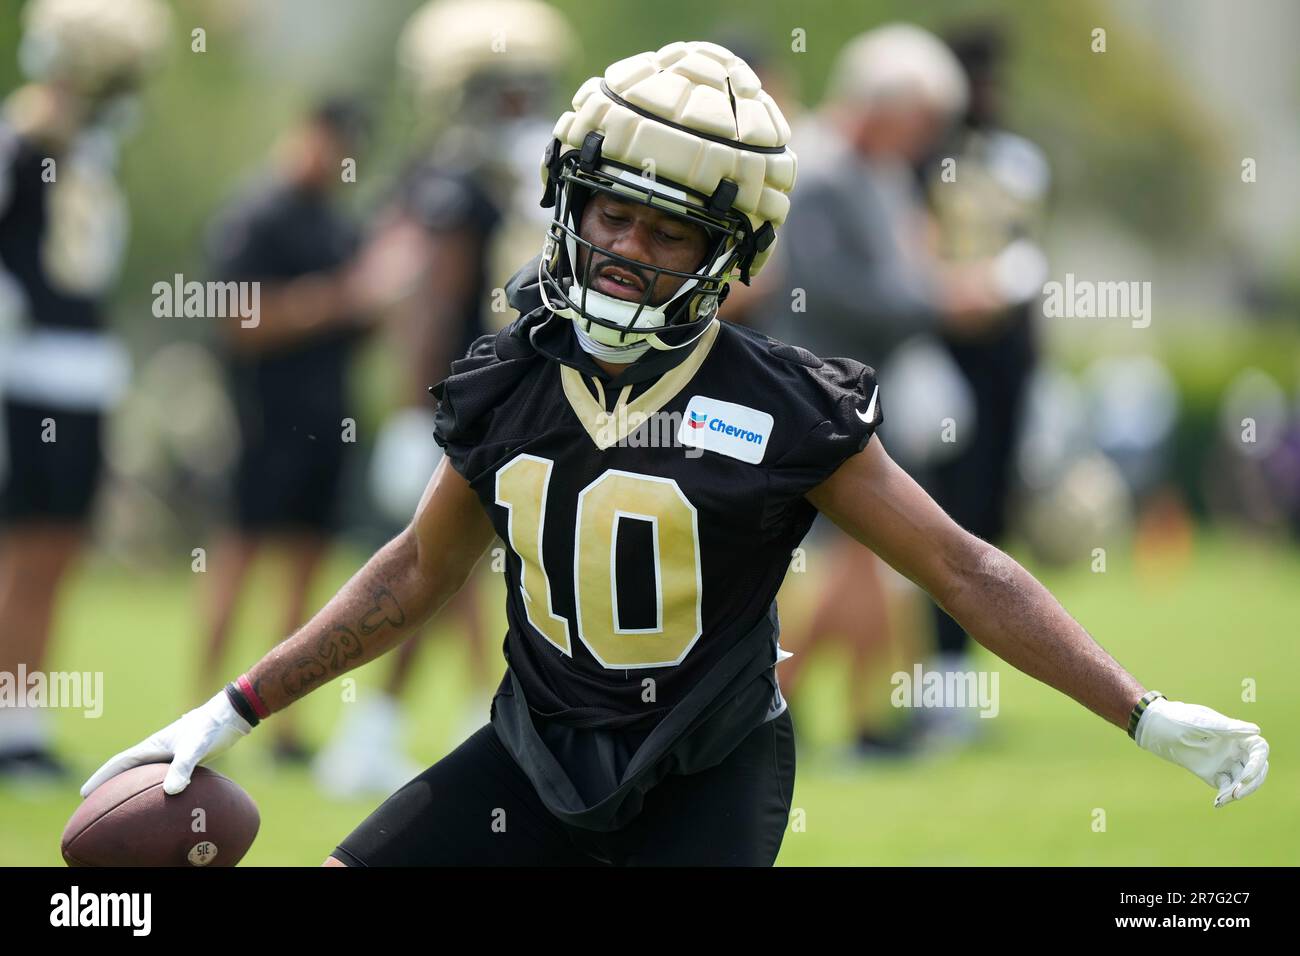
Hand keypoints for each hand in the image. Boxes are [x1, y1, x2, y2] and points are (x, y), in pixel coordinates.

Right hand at [80, 691, 252, 797]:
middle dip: (110, 785)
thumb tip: (171, 792)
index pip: (119, 764)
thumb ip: (183, 767)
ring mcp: (170, 754)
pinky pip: (164, 777)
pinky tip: (164, 801)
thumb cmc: (211, 727)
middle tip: (95, 804)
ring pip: (145, 774)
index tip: (84, 793)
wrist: (230, 715)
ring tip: (124, 804)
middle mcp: (157, 750)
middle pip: (127, 770)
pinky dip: (158, 788)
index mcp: (152, 746)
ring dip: (132, 787)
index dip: (101, 778)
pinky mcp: (185, 758)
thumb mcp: (196, 747)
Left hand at [1134, 698, 1268, 807]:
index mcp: (1236, 734)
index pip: (1259, 750)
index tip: (1246, 776)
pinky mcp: (1210, 773)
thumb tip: (1257, 730)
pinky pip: (1225, 787)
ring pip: (1241, 781)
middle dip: (1251, 784)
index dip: (1258, 764)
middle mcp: (1233, 749)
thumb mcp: (1202, 722)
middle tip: (1236, 793)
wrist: (1155, 727)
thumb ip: (1228, 728)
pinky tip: (1218, 803)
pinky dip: (1225, 796)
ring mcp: (1223, 762)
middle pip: (1255, 769)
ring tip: (1223, 799)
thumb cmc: (1179, 718)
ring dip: (1237, 792)